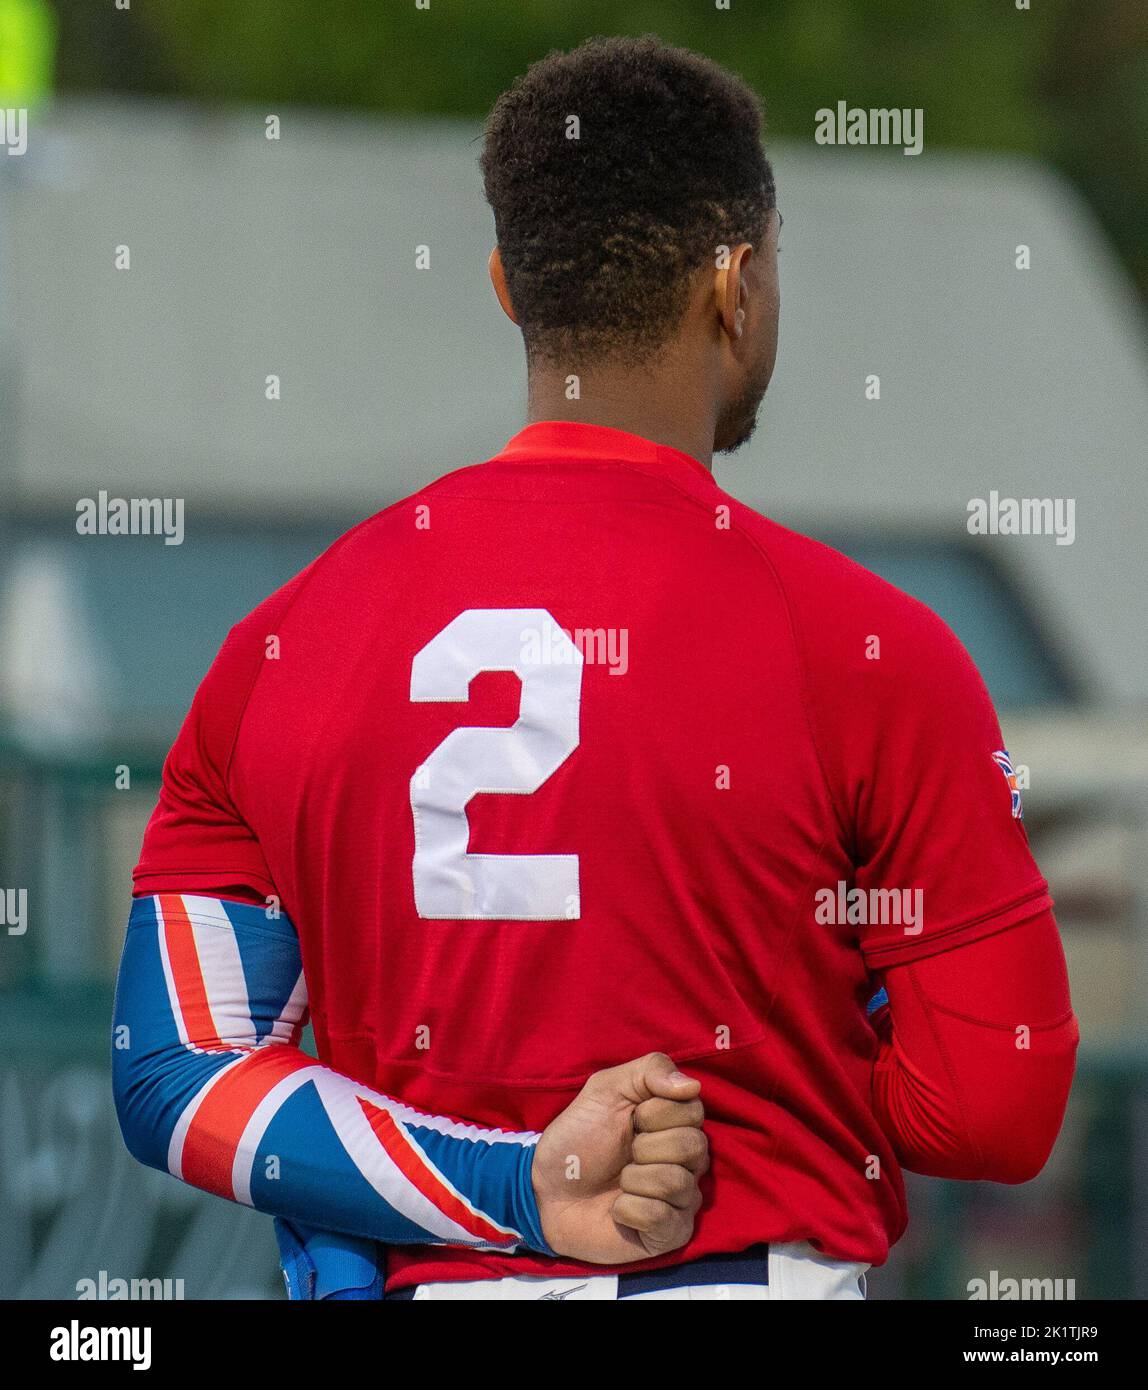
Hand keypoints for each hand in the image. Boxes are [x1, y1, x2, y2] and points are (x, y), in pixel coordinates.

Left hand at [531, 1052, 708, 1263]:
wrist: (547, 1189)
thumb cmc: (578, 1137)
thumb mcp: (605, 1089)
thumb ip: (650, 1071)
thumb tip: (692, 1084)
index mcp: (678, 1124)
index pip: (694, 1110)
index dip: (655, 1113)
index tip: (631, 1119)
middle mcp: (688, 1162)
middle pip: (693, 1146)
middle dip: (645, 1146)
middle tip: (625, 1152)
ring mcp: (682, 1200)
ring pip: (677, 1183)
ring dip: (634, 1179)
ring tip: (619, 1181)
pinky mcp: (669, 1235)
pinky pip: (663, 1219)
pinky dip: (630, 1210)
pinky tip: (618, 1208)